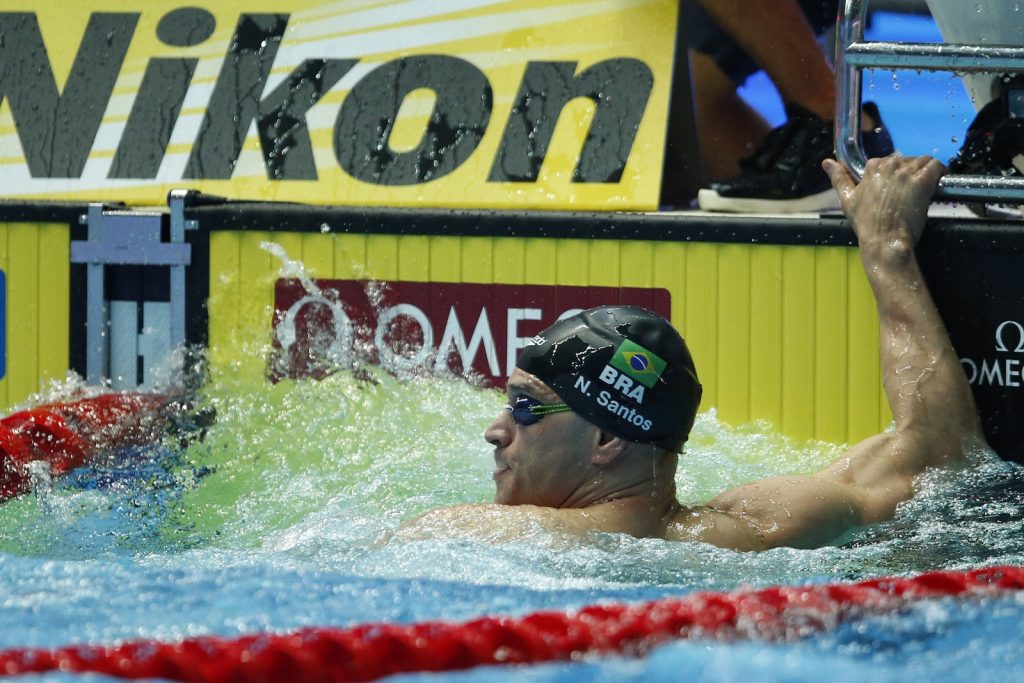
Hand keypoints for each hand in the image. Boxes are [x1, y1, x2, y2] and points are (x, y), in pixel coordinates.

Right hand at [822, 155, 944, 258]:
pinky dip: (940, 173)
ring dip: (926, 173)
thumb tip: (826, 162)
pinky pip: (936, 166)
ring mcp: (906, 173)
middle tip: (910, 194)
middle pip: (908, 160)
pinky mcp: (922, 181)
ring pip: (924, 161)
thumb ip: (838, 178)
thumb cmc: (866, 224)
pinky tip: (937, 184)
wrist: (883, 241)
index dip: (895, 176)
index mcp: (872, 167)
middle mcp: (889, 165)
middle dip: (911, 174)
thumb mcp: (847, 200)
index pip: (890, 161)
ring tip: (923, 191)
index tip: (897, 190)